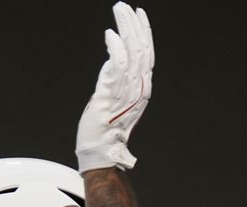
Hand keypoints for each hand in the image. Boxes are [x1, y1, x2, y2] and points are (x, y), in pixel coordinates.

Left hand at [75, 3, 153, 172]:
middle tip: (123, 7)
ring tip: (117, 12)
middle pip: (140, 49)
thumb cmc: (106, 128)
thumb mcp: (120, 100)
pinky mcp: (109, 97)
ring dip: (124, 29)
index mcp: (142, 89)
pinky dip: (114, 49)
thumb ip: (123, 81)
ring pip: (130, 53)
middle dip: (133, 24)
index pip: (147, 53)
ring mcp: (124, 93)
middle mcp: (138, 89)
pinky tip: (109, 36)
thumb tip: (119, 59)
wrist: (100, 152)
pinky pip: (115, 68)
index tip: (138, 14)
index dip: (144, 32)